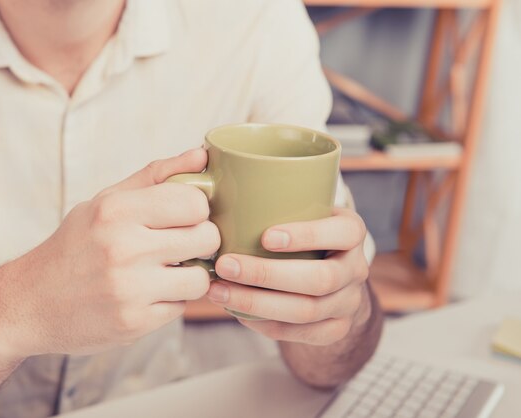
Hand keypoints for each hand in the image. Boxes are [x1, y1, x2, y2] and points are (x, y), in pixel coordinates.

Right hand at [0, 148, 219, 357]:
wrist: (28, 303)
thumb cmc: (74, 246)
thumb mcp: (105, 202)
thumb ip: (155, 176)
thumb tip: (201, 156)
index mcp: (116, 210)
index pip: (195, 202)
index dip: (198, 209)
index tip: (185, 217)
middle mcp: (123, 248)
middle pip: (207, 238)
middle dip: (201, 241)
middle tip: (182, 245)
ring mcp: (129, 289)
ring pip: (200, 279)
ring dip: (190, 276)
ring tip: (168, 271)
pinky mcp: (133, 323)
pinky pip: (181, 308)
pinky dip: (170, 301)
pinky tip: (148, 294)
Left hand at [207, 207, 369, 345]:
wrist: (334, 277)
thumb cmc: (303, 230)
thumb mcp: (304, 208)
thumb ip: (272, 193)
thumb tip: (206, 167)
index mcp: (351, 231)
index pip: (341, 232)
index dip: (307, 236)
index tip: (265, 236)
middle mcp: (355, 268)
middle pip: (319, 279)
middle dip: (267, 275)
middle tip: (225, 264)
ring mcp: (348, 303)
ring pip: (306, 311)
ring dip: (256, 302)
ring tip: (218, 291)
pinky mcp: (334, 329)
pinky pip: (298, 333)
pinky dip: (263, 323)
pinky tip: (235, 310)